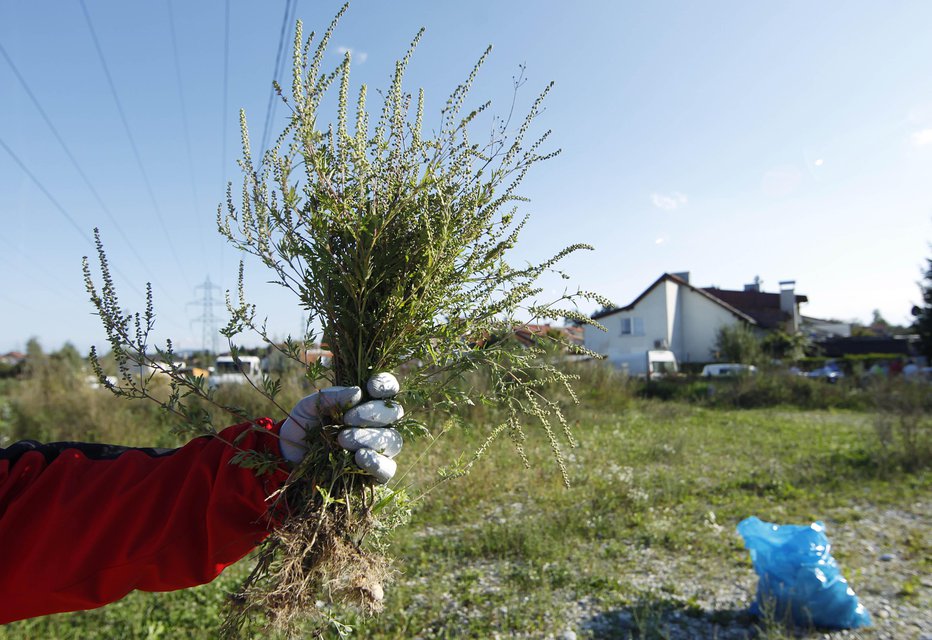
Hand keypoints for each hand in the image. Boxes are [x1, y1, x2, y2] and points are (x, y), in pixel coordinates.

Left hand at [279, 373, 402, 482]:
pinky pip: (388, 469)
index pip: (389, 390)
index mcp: (366, 402)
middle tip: (348, 419)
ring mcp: (379, 449)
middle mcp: (378, 424)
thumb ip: (332, 396)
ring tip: (343, 440)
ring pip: (393, 440)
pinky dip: (377, 463)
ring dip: (370, 437)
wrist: (289, 458)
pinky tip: (360, 457)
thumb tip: (358, 392)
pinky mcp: (375, 473)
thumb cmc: (303, 426)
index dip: (386, 385)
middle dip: (374, 413)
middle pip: (394, 414)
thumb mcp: (309, 406)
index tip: (370, 387)